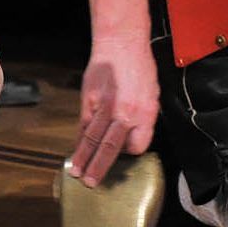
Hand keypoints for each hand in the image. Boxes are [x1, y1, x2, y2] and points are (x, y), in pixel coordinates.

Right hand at [70, 36, 158, 185]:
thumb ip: (142, 119)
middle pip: (110, 147)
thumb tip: (130, 139)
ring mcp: (105, 106)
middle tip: (92, 184)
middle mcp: (125, 112)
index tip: (125, 155)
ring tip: (77, 173)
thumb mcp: (152, 94)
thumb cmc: (140, 68)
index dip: (131, 152)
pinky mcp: (89, 99)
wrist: (121, 43)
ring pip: (92, 138)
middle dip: (100, 168)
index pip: (137, 145)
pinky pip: (83, 125)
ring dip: (84, 158)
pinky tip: (76, 150)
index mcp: (145, 112)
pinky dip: (79, 140)